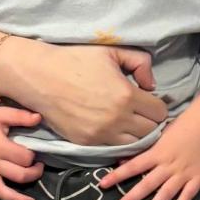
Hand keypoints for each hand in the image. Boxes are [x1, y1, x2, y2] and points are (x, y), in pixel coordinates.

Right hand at [0, 40, 167, 145]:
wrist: (39, 76)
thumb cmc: (76, 59)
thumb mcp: (113, 51)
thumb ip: (141, 63)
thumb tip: (151, 85)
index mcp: (127, 95)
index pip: (160, 113)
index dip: (157, 106)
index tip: (148, 100)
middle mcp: (117, 119)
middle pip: (151, 132)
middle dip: (149, 121)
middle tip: (140, 112)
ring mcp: (101, 134)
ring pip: (134, 144)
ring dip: (135, 134)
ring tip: (127, 121)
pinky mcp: (86, 142)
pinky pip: (113, 148)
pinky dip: (117, 140)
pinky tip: (111, 126)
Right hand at [0, 105, 44, 199]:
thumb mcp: (1, 114)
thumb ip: (21, 116)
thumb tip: (40, 118)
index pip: (24, 158)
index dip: (33, 157)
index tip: (35, 153)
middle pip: (17, 176)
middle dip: (33, 174)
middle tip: (39, 169)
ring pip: (0, 190)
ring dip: (16, 199)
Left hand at [98, 118, 199, 199]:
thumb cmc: (180, 129)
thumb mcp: (159, 135)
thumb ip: (142, 150)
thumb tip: (121, 160)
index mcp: (157, 153)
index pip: (133, 166)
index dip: (117, 176)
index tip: (102, 184)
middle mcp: (168, 165)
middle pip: (147, 184)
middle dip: (130, 198)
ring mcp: (183, 174)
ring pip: (166, 193)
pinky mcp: (197, 179)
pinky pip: (187, 195)